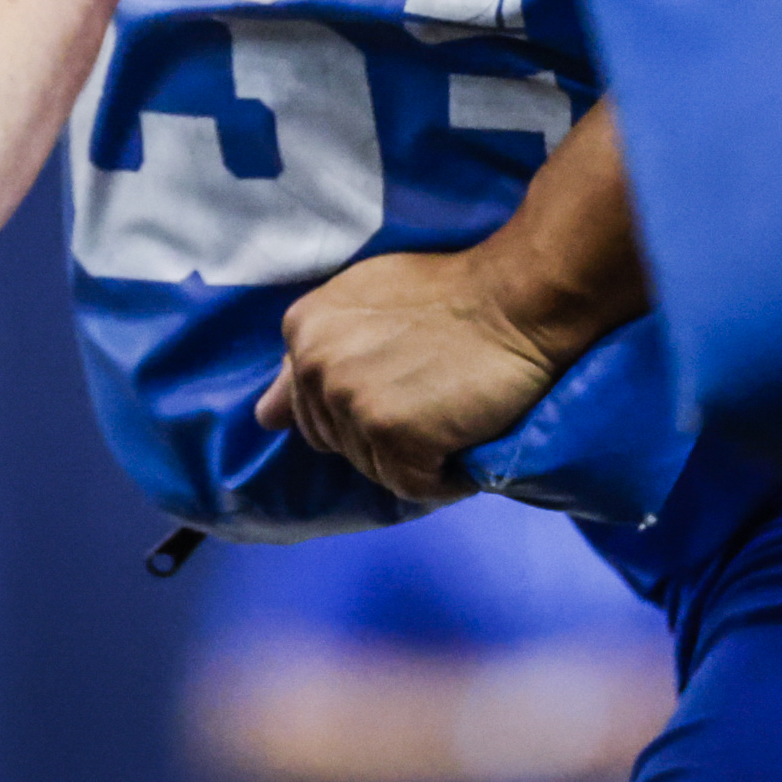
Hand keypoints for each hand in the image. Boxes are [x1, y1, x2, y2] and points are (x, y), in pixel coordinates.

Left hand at [257, 249, 568, 503]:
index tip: (406, 378)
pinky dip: (445, 476)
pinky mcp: (392, 436)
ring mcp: (351, 402)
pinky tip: (467, 433)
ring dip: (418, 455)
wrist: (518, 298)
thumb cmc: (452, 295)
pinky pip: (413, 486)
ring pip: (374, 469)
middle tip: (435, 391)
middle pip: (338, 443)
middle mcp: (315, 367)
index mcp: (302, 330)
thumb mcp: (363, 303)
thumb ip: (312, 355)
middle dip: (386, 433)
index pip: (310, 409)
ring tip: (453, 408)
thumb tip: (263, 417)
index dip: (364, 404)